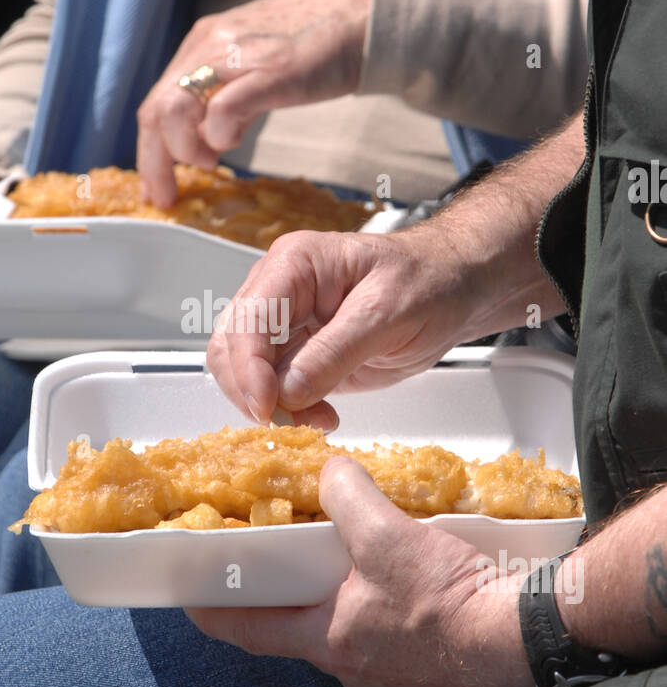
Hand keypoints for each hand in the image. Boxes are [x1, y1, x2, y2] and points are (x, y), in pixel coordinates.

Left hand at [136, 0, 373, 206]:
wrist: (361, 14)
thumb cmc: (315, 45)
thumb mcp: (255, 67)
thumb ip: (227, 98)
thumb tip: (209, 139)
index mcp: (202, 44)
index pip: (156, 103)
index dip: (149, 152)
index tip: (157, 187)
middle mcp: (210, 45)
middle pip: (156, 112)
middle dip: (156, 163)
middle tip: (169, 195)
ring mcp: (237, 55)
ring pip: (176, 109)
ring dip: (185, 149)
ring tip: (211, 160)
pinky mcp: (269, 70)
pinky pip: (222, 110)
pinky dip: (219, 137)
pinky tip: (236, 141)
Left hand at [188, 456, 533, 686]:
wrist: (522, 642)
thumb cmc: (448, 600)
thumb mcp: (386, 534)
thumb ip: (347, 497)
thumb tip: (332, 474)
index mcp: (325, 640)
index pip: (247, 630)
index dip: (214, 609)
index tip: (189, 596)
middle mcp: (349, 667)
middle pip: (297, 628)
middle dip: (288, 594)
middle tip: (279, 560)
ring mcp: (388, 675)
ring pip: (345, 630)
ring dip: (339, 598)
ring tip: (346, 559)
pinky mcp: (426, 670)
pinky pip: (387, 635)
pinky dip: (380, 606)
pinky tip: (401, 579)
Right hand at [207, 224, 487, 430]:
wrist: (454, 288)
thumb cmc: (428, 283)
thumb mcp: (388, 314)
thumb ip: (335, 352)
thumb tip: (286, 391)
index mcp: (295, 264)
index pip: (249, 320)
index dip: (249, 369)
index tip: (268, 408)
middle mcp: (278, 291)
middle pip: (231, 348)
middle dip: (254, 392)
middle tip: (292, 422)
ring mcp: (285, 324)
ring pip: (243, 373)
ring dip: (270, 405)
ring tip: (317, 419)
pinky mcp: (298, 355)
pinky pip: (273, 389)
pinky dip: (287, 410)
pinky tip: (321, 416)